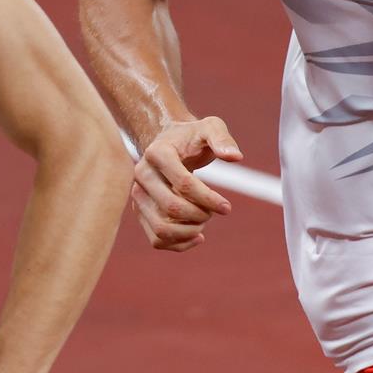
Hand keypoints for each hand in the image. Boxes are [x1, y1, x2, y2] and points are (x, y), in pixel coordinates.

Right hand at [131, 115, 241, 250]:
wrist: (167, 144)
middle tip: (215, 211)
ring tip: (203, 223)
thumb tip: (235, 157)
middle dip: (201, 215)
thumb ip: (222, 139)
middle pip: (171, 208)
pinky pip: (156, 240)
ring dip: (189, 232)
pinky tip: (197, 236)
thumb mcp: (210, 127)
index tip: (228, 207)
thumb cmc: (191, 137)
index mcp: (156, 153)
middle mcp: (141, 175)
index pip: (184, 184)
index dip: (210, 199)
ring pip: (160, 229)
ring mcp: (137, 195)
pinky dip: (179, 245)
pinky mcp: (139, 211)